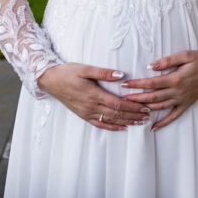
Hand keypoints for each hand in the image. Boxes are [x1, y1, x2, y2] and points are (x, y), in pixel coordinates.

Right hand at [36, 63, 150, 131]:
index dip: (133, 107)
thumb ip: (104, 72)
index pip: (118, 103)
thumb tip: (121, 75)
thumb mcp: (86, 69)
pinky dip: (112, 127)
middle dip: (133, 115)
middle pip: (117, 113)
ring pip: (110, 120)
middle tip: (147, 117)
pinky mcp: (82, 114)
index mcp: (94, 95)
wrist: (49, 80)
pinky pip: (99, 124)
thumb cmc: (68, 72)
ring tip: (139, 123)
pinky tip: (121, 128)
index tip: (145, 108)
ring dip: (126, 122)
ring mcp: (86, 112)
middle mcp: (91, 106)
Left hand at [121, 51, 197, 130]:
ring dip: (145, 108)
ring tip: (132, 109)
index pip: (152, 83)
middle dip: (136, 98)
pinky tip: (153, 127)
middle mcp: (178, 91)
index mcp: (176, 79)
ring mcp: (182, 99)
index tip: (125, 85)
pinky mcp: (187, 104)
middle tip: (122, 99)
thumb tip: (151, 66)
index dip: (137, 84)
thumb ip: (167, 61)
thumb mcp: (186, 55)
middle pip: (152, 97)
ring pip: (160, 106)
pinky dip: (163, 122)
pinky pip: (174, 116)